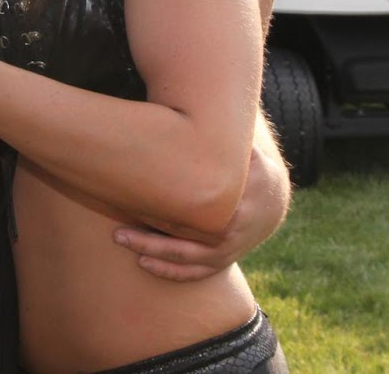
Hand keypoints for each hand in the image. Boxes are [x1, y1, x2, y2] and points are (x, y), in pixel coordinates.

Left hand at [114, 146, 290, 280]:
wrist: (272, 201)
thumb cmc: (246, 167)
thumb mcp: (244, 150)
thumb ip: (227, 137)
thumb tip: (205, 116)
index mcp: (236, 201)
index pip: (197, 209)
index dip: (164, 209)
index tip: (133, 198)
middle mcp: (231, 231)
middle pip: (186, 239)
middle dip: (150, 238)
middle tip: (117, 230)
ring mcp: (227, 250)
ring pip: (186, 259)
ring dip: (153, 254)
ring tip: (121, 240)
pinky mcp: (221, 261)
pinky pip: (194, 273)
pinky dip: (169, 272)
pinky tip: (143, 264)